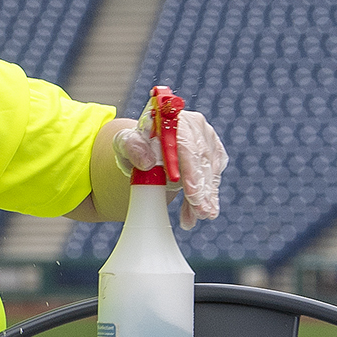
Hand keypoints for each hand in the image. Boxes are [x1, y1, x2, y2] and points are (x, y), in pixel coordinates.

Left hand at [116, 98, 227, 230]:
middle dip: (202, 189)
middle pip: (202, 159)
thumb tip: (147, 161)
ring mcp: (206, 141)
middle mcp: (195, 126)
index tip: (189, 190)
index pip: (186, 143)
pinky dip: (205, 198)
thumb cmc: (134, 145)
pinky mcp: (212, 155)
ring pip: (210, 172)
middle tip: (200, 211)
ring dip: (205, 198)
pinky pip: (212, 179)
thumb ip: (132, 148)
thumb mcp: (124, 144)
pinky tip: (195, 214)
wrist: (145, 151)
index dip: (190, 168)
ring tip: (196, 217)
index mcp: (174, 119)